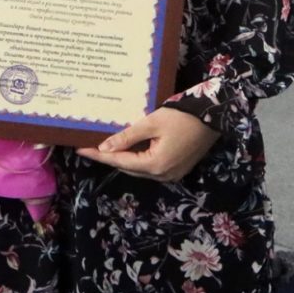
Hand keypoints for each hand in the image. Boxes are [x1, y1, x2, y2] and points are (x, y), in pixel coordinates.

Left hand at [77, 107, 218, 182]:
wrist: (213, 117)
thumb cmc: (181, 117)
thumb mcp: (151, 123)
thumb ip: (127, 137)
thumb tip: (105, 149)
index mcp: (156, 165)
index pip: (119, 161)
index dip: (99, 155)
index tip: (80, 150)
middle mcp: (163, 175)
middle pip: (129, 168)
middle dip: (109, 158)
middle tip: (89, 146)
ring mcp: (171, 174)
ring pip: (139, 168)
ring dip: (123, 158)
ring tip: (103, 146)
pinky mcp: (177, 169)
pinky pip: (150, 166)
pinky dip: (136, 158)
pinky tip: (126, 147)